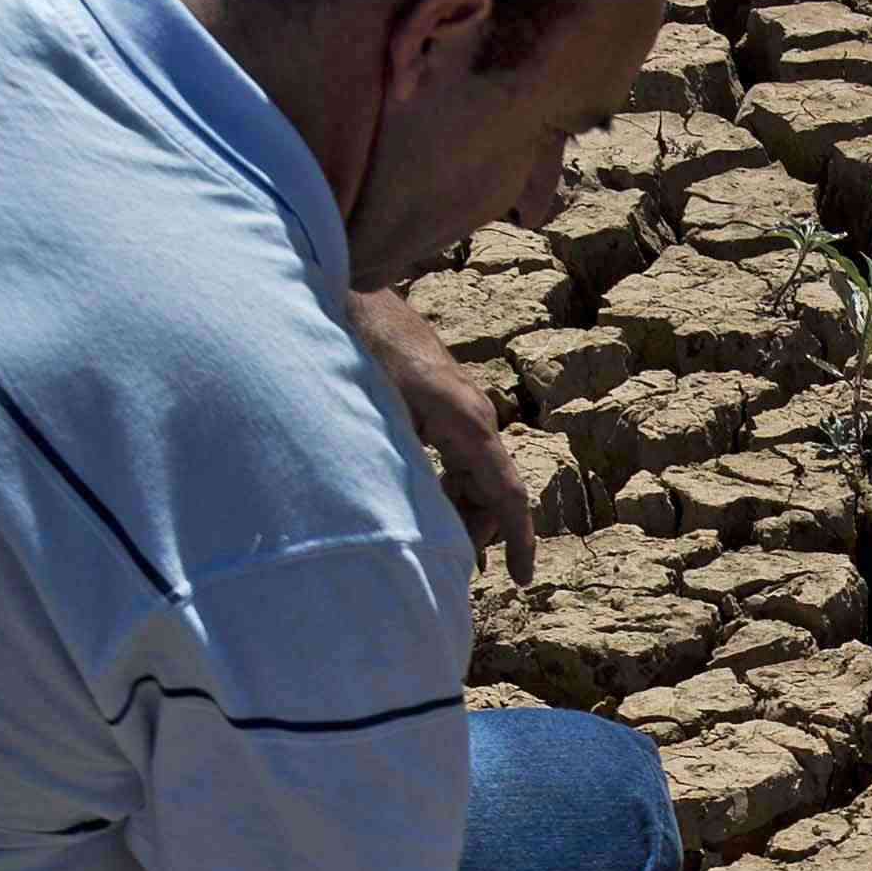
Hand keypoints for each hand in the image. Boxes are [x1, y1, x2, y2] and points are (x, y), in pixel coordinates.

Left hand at [350, 279, 540, 586]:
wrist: (348, 291)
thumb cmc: (359, 349)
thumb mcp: (379, 415)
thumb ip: (406, 469)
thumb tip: (419, 526)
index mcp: (466, 423)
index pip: (507, 492)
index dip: (518, 539)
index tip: (523, 579)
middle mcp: (474, 416)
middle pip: (494, 490)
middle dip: (479, 532)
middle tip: (449, 569)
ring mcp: (461, 408)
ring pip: (477, 476)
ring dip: (461, 510)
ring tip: (433, 541)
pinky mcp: (443, 404)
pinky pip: (460, 458)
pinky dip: (449, 488)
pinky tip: (426, 503)